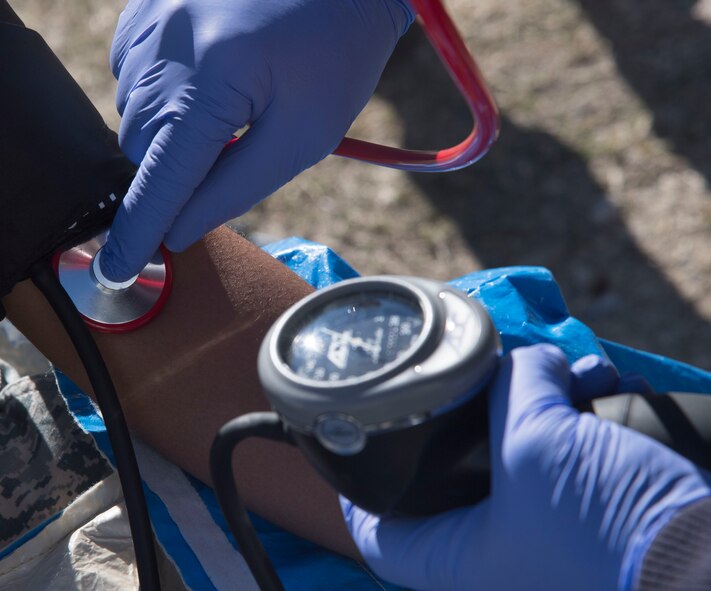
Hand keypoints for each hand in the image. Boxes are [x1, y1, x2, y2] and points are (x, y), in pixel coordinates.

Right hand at [100, 0, 414, 280]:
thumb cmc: (336, 53)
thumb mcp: (302, 135)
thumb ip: (235, 188)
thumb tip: (178, 231)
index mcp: (210, 85)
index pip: (160, 181)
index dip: (136, 232)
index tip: (113, 270)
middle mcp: (164, 49)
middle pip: (140, 151)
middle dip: (174, 169)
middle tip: (232, 148)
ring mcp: (148, 21)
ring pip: (134, 113)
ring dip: (171, 128)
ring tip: (231, 99)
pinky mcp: (145, 7)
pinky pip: (133, 73)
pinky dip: (163, 91)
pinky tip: (208, 75)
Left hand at [342, 344, 710, 590]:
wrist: (708, 560)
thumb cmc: (604, 520)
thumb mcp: (536, 441)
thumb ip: (513, 387)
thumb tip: (527, 362)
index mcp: (461, 559)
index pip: (377, 535)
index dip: (355, 489)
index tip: (351, 439)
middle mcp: (494, 550)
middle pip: (447, 474)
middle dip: (471, 412)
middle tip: (483, 375)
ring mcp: (542, 529)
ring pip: (515, 450)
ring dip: (542, 397)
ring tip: (575, 371)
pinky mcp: (585, 509)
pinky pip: (563, 452)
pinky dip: (582, 411)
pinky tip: (606, 385)